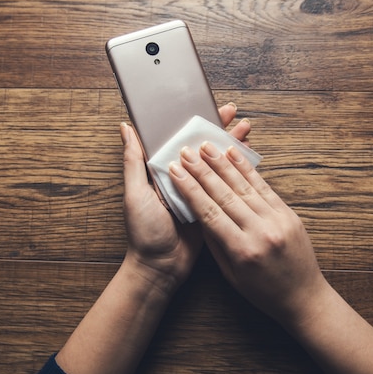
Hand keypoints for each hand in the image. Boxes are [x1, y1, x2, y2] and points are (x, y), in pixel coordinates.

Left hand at [120, 103, 250, 295]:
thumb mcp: (136, 194)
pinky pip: (223, 185)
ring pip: (214, 163)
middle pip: (200, 147)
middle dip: (216, 129)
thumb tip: (125, 128)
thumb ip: (133, 161)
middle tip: (233, 114)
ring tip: (245, 130)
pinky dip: (235, 172)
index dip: (193, 121)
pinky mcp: (210, 206)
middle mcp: (179, 177)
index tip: (208, 106)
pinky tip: (247, 160)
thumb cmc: (144, 231)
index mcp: (160, 170)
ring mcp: (196, 191)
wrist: (161, 267)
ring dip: (230, 146)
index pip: (177, 138)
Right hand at [168, 142, 326, 325]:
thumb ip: (215, 242)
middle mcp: (260, 232)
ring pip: (244, 186)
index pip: (209, 212)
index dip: (190, 189)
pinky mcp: (289, 214)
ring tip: (207, 146)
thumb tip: (198, 211)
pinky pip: (264, 187)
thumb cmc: (263, 292)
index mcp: (242, 250)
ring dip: (223, 164)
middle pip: (224, 194)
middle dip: (202, 171)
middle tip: (187, 152)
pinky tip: (235, 154)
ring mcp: (277, 220)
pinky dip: (248, 169)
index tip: (176, 171)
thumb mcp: (231, 274)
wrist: (304, 297)